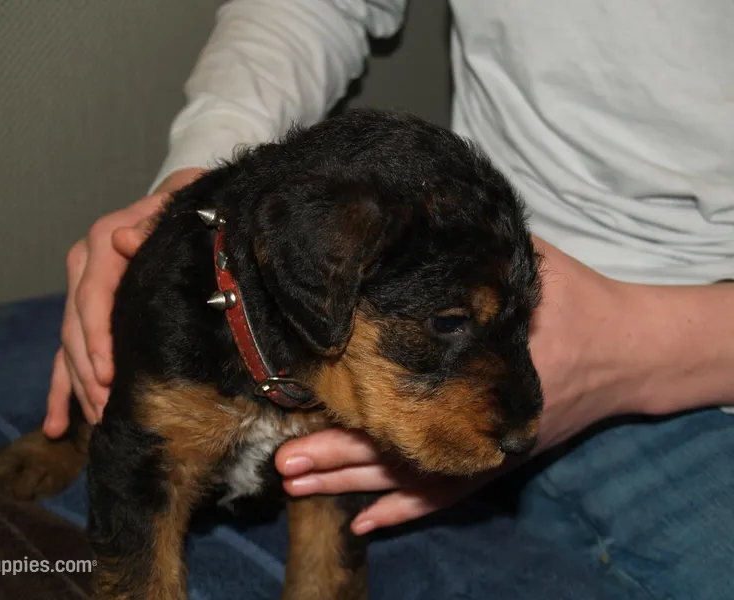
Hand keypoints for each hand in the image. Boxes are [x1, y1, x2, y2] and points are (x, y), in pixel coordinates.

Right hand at [43, 168, 205, 437]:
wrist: (177, 205)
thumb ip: (153, 221)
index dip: (97, 337)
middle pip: (77, 328)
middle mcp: (85, 268)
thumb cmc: (183, 210)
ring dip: (81, 387)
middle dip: (90, 373)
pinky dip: (62, 391)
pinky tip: (55, 427)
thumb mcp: (176, 206)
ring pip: (70, 347)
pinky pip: (65, 356)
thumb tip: (123, 240)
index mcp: (103, 243)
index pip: (93, 296)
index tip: (107, 374)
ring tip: (96, 423)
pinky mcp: (85, 315)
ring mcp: (81, 294)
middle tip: (108, 410)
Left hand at [275, 236, 631, 533]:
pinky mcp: (496, 460)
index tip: (303, 404)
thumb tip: (418, 217)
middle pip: (399, 444)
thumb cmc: (577, 301)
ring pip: (412, 476)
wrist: (630, 350)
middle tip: (283, 463)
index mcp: (492, 367)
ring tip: (299, 488)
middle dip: (337, 454)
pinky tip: (365, 522)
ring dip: (354, 483)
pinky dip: (405, 508)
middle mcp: (485, 419)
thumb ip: (480, 254)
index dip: (357, 402)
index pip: (412, 390)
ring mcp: (490, 447)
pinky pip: (446, 494)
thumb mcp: (534, 265)